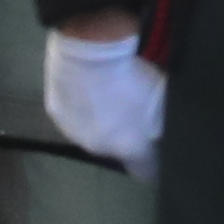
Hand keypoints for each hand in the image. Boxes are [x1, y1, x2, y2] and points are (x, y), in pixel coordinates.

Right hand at [43, 26, 163, 177]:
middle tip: (138, 116)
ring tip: (113, 99)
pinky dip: (85, 107)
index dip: (156, 164)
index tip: (161, 153)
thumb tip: (165, 130)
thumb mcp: (160, 96)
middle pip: (119, 151)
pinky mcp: (57, 114)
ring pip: (95, 134)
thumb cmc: (132, 75)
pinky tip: (93, 89)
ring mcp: (75, 132)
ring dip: (105, 123)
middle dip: (130, 139)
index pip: (147, 170)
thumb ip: (163, 120)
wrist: (90, 52)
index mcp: (128, 146)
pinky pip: (76, 116)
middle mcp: (100, 147)